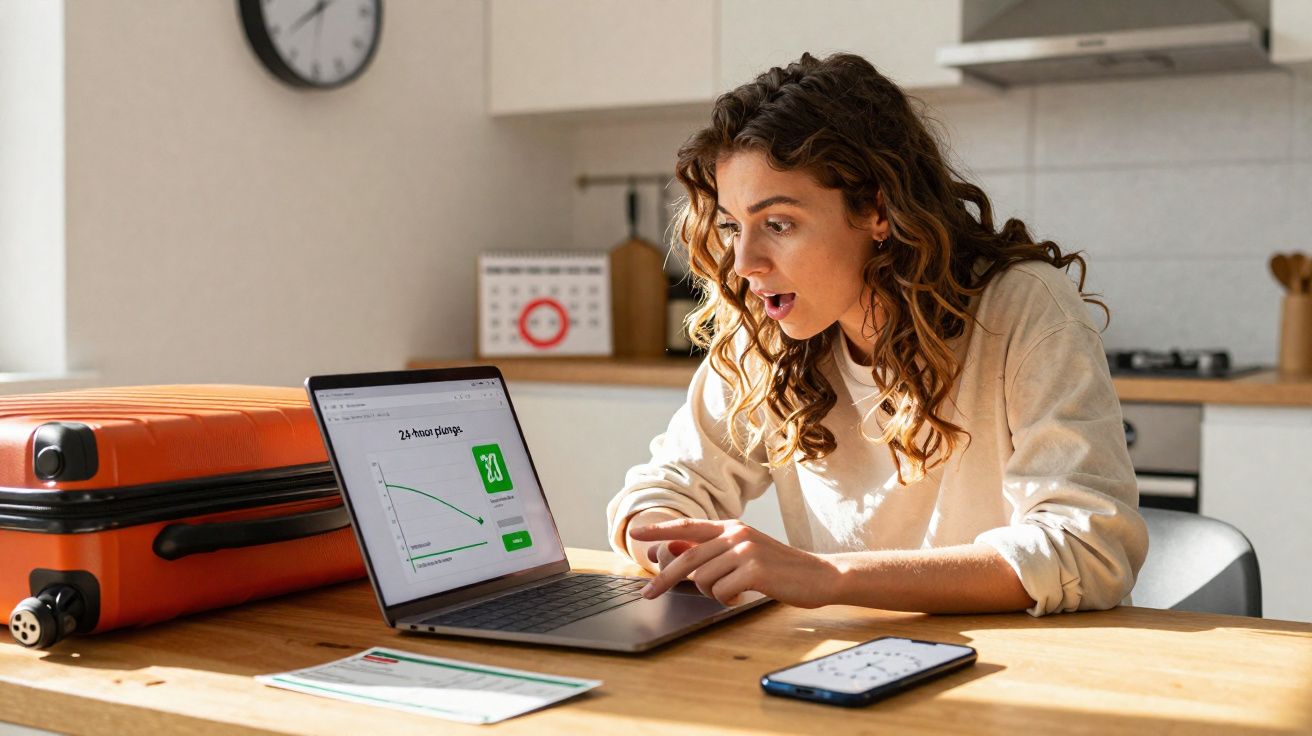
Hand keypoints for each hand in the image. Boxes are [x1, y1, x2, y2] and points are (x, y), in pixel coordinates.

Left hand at [629, 518, 839, 607]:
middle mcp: (736, 534)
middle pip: (687, 557)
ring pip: (703, 578)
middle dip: (664, 577)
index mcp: (731, 527)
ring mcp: (746, 550)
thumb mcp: (742, 553)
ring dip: (710, 592)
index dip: (660, 530)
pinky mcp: (755, 570)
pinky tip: (743, 595)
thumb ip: (710, 552)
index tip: (636, 534)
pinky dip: (727, 599)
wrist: (817, 576)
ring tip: (731, 591)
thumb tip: (671, 550)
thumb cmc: (778, 568)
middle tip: (647, 592)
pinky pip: (721, 591)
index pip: (688, 526)